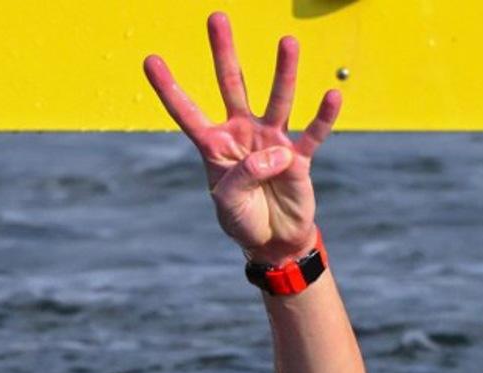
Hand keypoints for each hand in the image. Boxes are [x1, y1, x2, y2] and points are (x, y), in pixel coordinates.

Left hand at [144, 12, 340, 264]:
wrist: (273, 241)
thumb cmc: (244, 220)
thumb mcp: (229, 203)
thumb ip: (243, 176)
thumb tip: (277, 151)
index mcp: (215, 145)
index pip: (187, 112)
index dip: (169, 89)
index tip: (150, 60)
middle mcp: (243, 134)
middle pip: (232, 85)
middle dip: (223, 53)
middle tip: (217, 17)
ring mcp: (272, 141)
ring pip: (277, 99)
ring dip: (283, 72)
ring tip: (288, 42)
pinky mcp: (299, 157)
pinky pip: (313, 133)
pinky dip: (323, 117)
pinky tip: (332, 95)